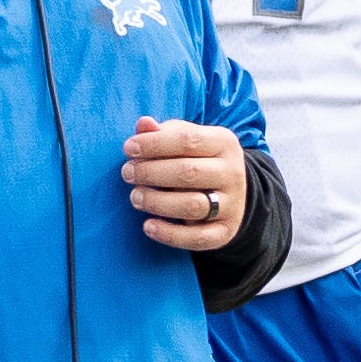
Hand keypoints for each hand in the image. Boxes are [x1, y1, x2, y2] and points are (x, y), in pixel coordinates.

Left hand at [124, 117, 250, 250]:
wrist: (233, 193)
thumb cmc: (198, 160)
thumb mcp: (186, 141)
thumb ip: (164, 133)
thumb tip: (143, 124)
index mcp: (224, 143)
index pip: (187, 139)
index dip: (154, 143)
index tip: (128, 148)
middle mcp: (232, 173)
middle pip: (188, 172)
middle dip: (151, 172)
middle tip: (127, 173)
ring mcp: (232, 204)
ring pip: (192, 205)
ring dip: (157, 202)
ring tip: (135, 197)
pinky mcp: (225, 231)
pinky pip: (198, 238)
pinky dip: (170, 234)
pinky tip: (148, 226)